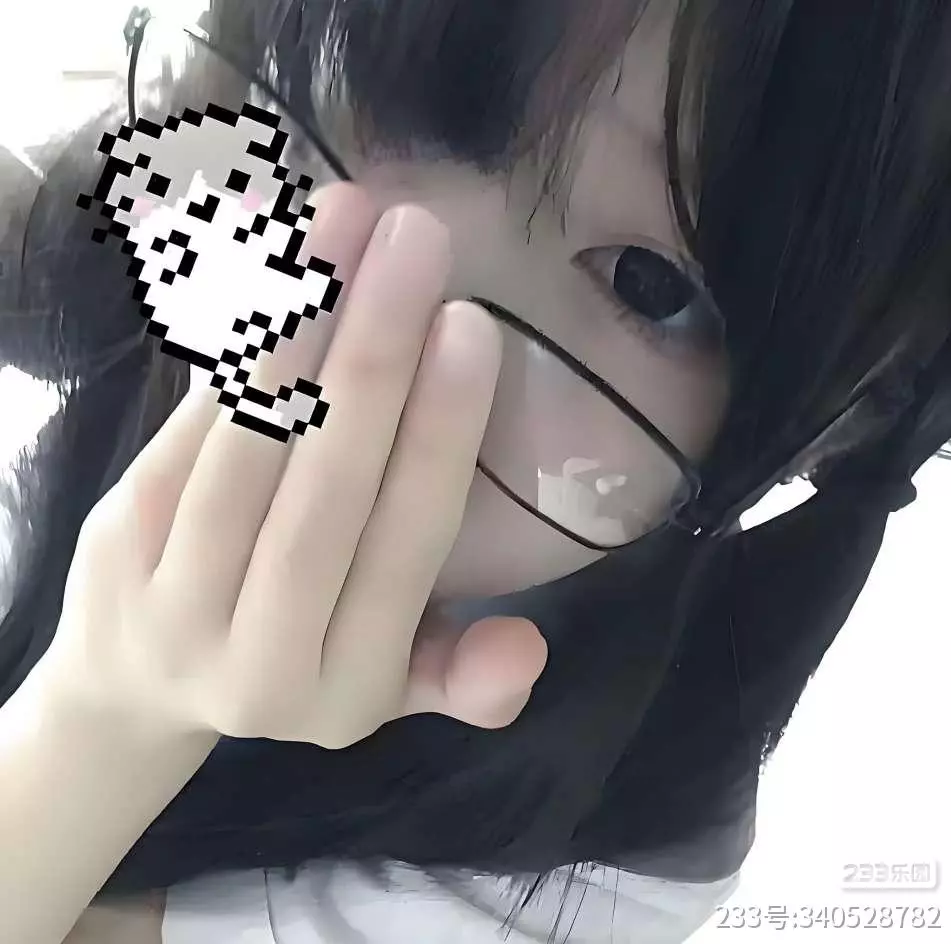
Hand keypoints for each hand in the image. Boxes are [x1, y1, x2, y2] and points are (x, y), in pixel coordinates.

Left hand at [40, 182, 547, 749]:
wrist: (134, 686)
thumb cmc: (290, 669)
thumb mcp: (386, 693)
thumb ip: (460, 678)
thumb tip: (529, 644)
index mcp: (344, 691)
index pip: (404, 551)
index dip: (438, 438)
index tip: (471, 325)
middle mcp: (257, 657)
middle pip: (325, 492)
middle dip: (375, 358)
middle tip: (419, 238)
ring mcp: (173, 597)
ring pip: (249, 448)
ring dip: (300, 326)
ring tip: (349, 220)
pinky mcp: (116, 536)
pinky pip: (192, 426)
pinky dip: (242, 343)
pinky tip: (281, 265)